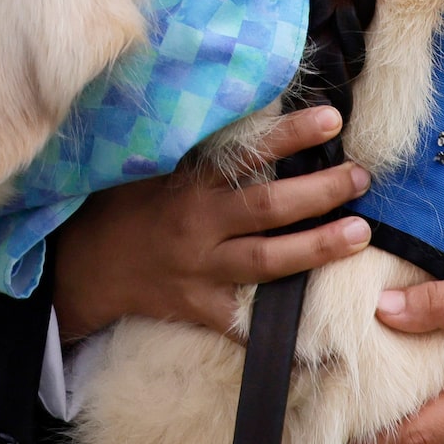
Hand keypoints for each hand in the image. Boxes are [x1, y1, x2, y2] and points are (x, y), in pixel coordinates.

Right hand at [49, 104, 371, 341]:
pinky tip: (319, 335)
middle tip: (361, 178)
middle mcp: (199, 227)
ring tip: (360, 233)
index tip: (332, 120)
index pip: (248, 155)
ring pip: (268, 262)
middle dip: (321, 192)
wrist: (82, 268)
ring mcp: (201, 271)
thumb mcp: (149, 166)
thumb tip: (243, 108)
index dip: (291, 135)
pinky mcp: (199, 308)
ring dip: (318, 247)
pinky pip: (244, 324)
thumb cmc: (122, 207)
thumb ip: (194, 148)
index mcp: (189, 186)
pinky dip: (278, 333)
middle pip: (269, 209)